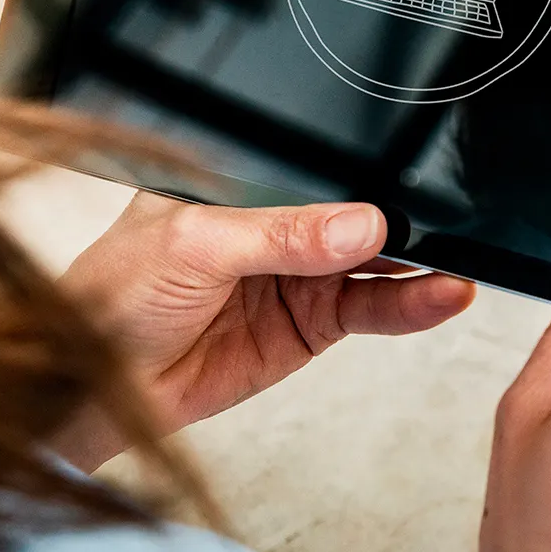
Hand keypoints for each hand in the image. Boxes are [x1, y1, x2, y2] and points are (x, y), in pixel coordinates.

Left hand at [55, 193, 474, 469]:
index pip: (319, 163)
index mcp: (245, 178)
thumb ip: (282, 234)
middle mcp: (278, 222)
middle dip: (407, 216)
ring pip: (376, 262)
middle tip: (453, 224)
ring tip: (457, 268)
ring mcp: (298, 272)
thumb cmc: (112, 296)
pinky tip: (437, 298)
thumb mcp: (195, 244)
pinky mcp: (311, 322)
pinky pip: (371, 308)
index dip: (366, 167)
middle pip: (359, 211)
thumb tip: (360, 226)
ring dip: (419, 266)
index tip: (416, 175)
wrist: (93, 388)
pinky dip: (408, 305)